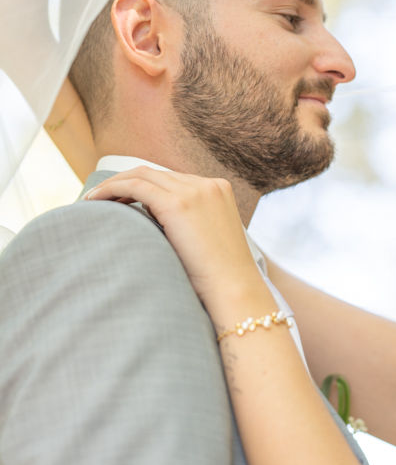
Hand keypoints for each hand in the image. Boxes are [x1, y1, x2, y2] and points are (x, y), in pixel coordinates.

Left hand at [84, 168, 265, 312]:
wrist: (234, 290)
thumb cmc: (219, 277)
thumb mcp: (206, 239)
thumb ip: (187, 222)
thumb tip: (152, 218)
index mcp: (218, 189)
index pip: (171, 179)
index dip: (143, 186)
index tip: (122, 200)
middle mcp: (208, 184)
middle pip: (155, 173)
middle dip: (125, 182)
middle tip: (100, 197)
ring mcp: (195, 191)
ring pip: (142, 175)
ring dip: (114, 185)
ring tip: (92, 200)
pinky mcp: (178, 203)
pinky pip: (135, 186)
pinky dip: (111, 189)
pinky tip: (94, 201)